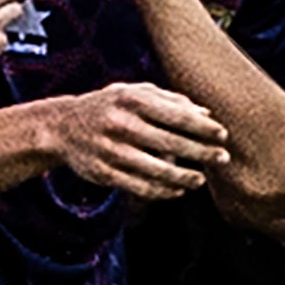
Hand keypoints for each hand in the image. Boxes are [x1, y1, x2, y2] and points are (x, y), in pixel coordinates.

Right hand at [46, 80, 233, 198]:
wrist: (60, 126)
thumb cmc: (108, 106)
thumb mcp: (134, 93)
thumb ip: (170, 100)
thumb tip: (206, 114)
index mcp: (132, 100)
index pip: (176, 115)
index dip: (203, 127)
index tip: (223, 135)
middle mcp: (121, 124)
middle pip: (171, 143)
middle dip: (202, 153)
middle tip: (223, 159)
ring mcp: (110, 150)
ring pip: (156, 170)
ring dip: (184, 177)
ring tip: (200, 180)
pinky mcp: (103, 173)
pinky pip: (139, 187)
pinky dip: (161, 191)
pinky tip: (177, 190)